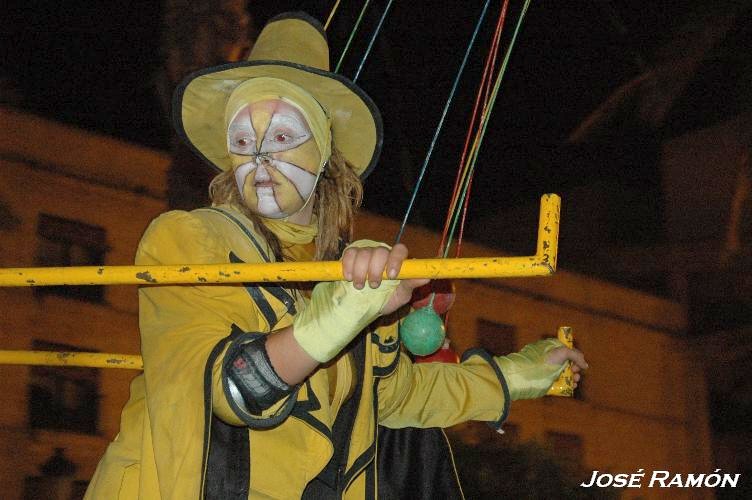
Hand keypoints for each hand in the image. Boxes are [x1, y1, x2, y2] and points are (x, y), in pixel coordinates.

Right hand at [293, 241, 427, 362]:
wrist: (365, 305)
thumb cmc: (386, 297)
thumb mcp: (400, 295)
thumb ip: (411, 284)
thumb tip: (427, 278)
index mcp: (397, 260)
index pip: (399, 249)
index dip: (395, 259)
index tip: (391, 275)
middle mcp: (382, 253)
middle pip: (380, 251)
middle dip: (375, 270)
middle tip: (373, 285)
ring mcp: (366, 252)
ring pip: (364, 253)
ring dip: (360, 271)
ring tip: (360, 286)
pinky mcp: (351, 255)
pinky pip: (350, 254)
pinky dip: (348, 266)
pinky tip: (348, 278)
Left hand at [494, 338, 587, 399]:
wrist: (525, 375)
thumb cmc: (543, 361)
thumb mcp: (561, 352)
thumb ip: (575, 356)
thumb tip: (585, 365)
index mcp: (552, 348)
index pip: (568, 350)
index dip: (576, 356)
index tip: (578, 363)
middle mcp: (550, 359)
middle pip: (568, 363)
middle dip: (575, 368)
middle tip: (575, 372)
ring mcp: (548, 371)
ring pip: (565, 374)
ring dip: (573, 377)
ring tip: (575, 381)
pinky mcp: (546, 382)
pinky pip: (560, 384)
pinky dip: (567, 385)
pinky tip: (572, 387)